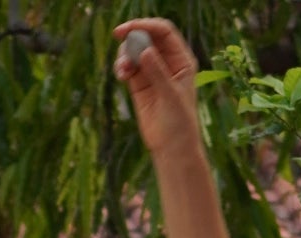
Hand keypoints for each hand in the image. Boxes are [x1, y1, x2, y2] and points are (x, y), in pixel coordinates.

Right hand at [113, 18, 201, 157]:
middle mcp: (167, 62)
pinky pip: (128, 67)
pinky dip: (122, 67)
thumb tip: (144, 50)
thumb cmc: (179, 123)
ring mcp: (152, 72)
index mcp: (181, 59)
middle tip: (119, 39)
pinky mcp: (139, 85)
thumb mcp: (170, 96)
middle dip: (132, 36)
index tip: (128, 29)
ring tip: (122, 70)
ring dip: (125, 54)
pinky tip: (121, 75)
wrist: (172, 148)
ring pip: (135, 51)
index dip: (146, 25)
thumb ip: (157, 72)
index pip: (164, 32)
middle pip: (147, 37)